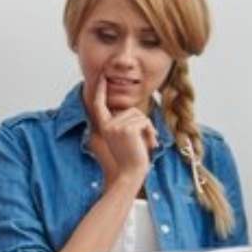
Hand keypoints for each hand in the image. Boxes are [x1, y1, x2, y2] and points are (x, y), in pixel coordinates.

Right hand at [83, 72, 155, 191]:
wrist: (130, 174)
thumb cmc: (130, 159)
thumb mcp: (125, 139)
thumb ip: (126, 124)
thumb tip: (136, 114)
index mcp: (104, 127)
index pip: (99, 105)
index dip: (100, 90)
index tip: (102, 77)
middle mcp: (107, 125)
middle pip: (131, 111)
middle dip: (143, 123)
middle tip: (147, 140)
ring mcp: (116, 126)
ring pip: (140, 116)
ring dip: (148, 129)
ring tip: (147, 144)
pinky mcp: (127, 129)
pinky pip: (145, 121)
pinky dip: (151, 131)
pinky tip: (150, 143)